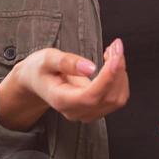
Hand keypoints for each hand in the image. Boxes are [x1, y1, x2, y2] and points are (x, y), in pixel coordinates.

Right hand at [1, 40, 128, 125]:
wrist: (36, 81)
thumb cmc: (40, 69)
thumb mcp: (47, 59)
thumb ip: (66, 62)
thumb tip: (90, 68)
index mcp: (61, 100)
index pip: (91, 96)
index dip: (108, 78)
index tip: (116, 57)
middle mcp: (76, 112)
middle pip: (109, 97)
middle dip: (117, 69)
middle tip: (115, 45)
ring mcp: (88, 113)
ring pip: (118, 98)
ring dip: (121, 72)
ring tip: (112, 51)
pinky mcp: (97, 108)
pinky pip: (118, 97)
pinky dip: (120, 77)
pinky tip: (112, 62)